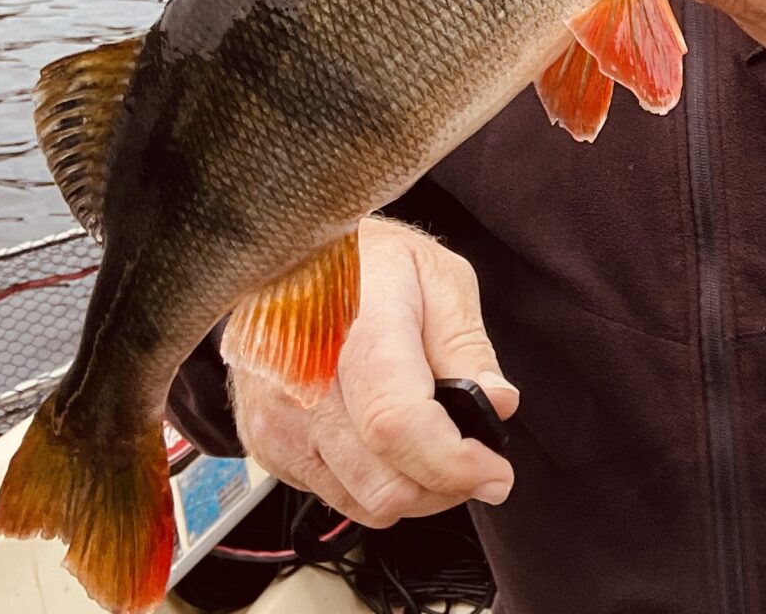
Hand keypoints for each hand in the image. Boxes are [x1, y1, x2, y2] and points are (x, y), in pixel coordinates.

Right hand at [228, 217, 518, 526]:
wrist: (284, 261)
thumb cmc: (366, 263)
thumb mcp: (437, 277)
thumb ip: (466, 344)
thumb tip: (497, 404)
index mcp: (353, 331)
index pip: (397, 424)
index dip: (454, 462)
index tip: (496, 472)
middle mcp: (303, 384)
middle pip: (387, 483)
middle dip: (448, 484)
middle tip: (474, 455)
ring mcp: (278, 421)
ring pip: (367, 503)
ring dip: (416, 490)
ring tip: (435, 446)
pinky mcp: (268, 446)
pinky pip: (339, 498)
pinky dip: (377, 484)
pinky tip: (388, 442)